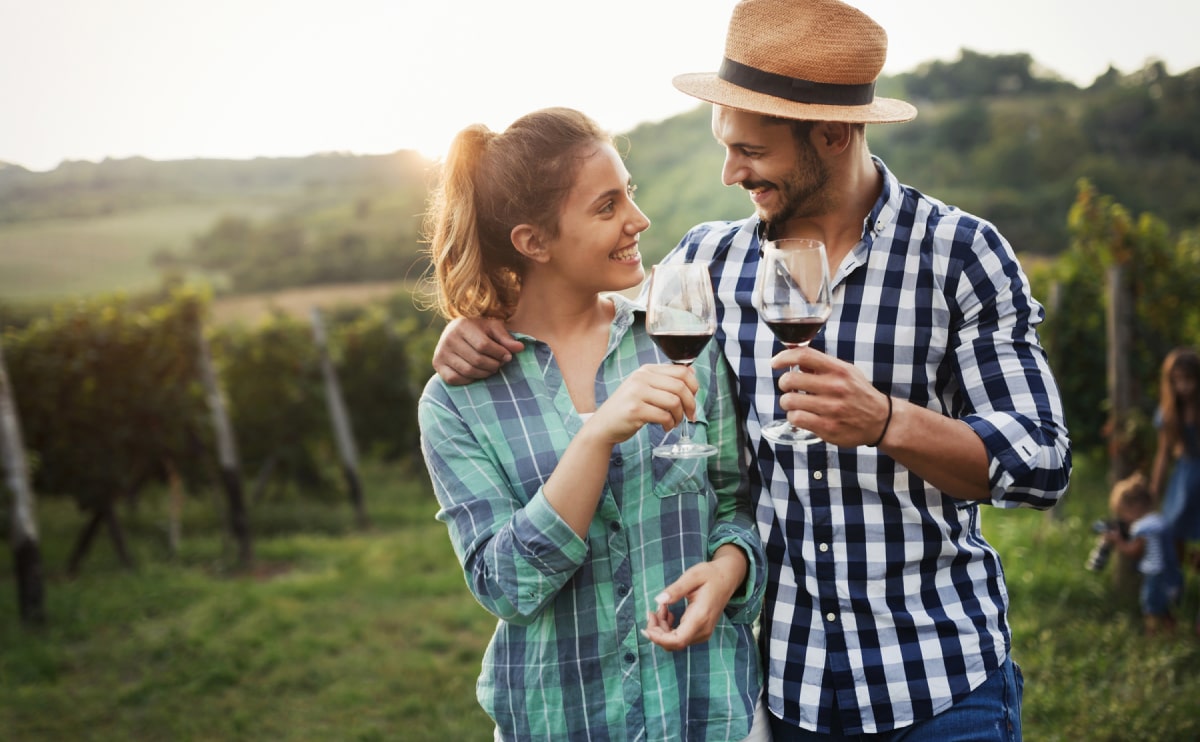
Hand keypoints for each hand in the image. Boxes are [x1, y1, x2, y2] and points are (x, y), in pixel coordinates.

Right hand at [432, 317, 525, 384]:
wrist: (456, 333)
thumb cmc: (479, 331)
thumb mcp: (493, 328)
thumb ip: (506, 338)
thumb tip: (520, 348)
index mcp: (462, 325)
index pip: (484, 345)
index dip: (499, 353)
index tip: (507, 356)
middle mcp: (448, 338)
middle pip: (477, 360)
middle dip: (493, 365)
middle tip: (499, 364)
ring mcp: (441, 352)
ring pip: (468, 371)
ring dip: (484, 373)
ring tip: (491, 368)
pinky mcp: (437, 365)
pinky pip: (456, 379)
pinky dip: (470, 379)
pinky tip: (477, 373)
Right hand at [587, 364, 698, 445]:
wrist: (603, 425)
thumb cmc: (627, 408)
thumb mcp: (644, 388)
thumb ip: (665, 380)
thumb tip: (692, 372)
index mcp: (646, 370)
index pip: (681, 371)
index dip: (694, 386)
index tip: (693, 398)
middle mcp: (641, 378)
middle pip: (680, 386)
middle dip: (691, 404)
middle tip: (690, 415)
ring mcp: (636, 393)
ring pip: (674, 402)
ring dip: (679, 416)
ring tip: (674, 422)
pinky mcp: (635, 410)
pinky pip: (664, 416)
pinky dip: (669, 424)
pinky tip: (665, 427)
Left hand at [642, 546, 746, 650]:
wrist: (727, 578)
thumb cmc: (710, 575)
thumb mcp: (692, 576)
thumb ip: (676, 589)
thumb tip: (658, 599)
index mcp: (700, 616)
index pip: (678, 640)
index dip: (659, 639)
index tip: (646, 629)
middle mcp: (703, 629)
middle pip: (674, 643)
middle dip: (657, 631)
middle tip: (651, 612)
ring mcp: (703, 632)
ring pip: (676, 641)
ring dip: (662, 629)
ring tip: (661, 608)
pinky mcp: (701, 631)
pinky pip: (681, 637)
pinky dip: (669, 628)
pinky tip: (668, 612)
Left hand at [771, 346, 889, 447]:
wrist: (881, 420)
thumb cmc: (858, 394)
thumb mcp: (846, 372)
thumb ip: (822, 365)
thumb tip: (795, 359)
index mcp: (839, 370)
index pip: (804, 355)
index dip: (784, 357)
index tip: (775, 363)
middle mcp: (835, 387)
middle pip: (791, 379)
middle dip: (783, 384)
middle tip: (788, 388)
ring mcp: (831, 408)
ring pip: (789, 401)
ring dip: (787, 402)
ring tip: (795, 404)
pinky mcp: (827, 427)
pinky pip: (796, 419)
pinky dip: (794, 417)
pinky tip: (801, 416)